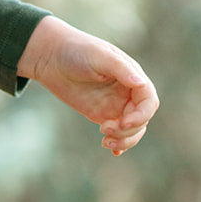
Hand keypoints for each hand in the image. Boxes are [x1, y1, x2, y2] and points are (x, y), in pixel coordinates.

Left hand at [17, 15, 158, 155]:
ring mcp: (116, 105)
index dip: (141, 115)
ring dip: (123, 139)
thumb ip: (120, 68)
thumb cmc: (76, 50)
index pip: (149, 101)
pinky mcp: (102, 114)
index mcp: (132, 77)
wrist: (51, 57)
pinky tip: (114, 151)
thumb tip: (139, 82)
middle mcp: (128, 92)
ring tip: (104, 141)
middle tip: (105, 129)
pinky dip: (119, 144)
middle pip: (142, 119)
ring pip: (132, 129)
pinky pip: (117, 132)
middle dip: (128, 130)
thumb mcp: (98, 56)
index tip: (123, 123)